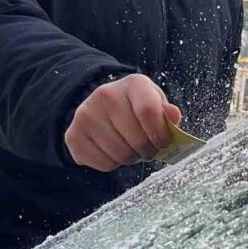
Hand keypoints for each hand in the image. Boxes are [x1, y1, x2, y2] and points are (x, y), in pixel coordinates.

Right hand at [64, 74, 182, 171]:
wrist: (103, 107)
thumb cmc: (138, 107)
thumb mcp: (157, 104)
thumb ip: (167, 113)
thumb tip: (173, 116)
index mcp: (134, 84)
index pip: (149, 111)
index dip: (161, 134)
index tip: (163, 143)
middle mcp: (106, 94)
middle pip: (137, 139)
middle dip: (147, 151)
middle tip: (146, 148)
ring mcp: (86, 114)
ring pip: (120, 155)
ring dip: (131, 158)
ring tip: (130, 148)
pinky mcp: (74, 134)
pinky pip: (103, 164)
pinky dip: (113, 164)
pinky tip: (112, 150)